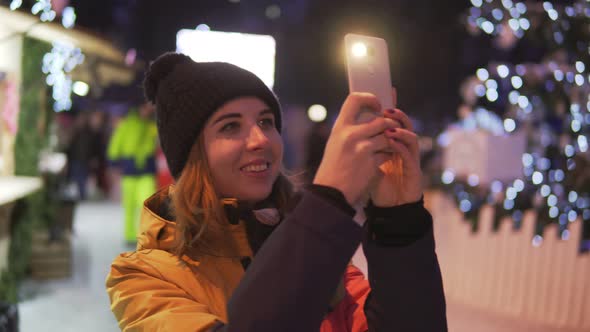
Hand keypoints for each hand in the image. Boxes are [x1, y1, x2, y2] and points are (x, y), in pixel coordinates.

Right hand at [313, 93, 398, 206]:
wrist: (331, 192)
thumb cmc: (333, 168)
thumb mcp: (336, 144)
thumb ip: (350, 130)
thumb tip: (370, 118)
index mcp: (339, 127)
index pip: (355, 99)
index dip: (369, 98)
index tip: (377, 104)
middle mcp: (350, 134)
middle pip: (381, 119)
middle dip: (391, 124)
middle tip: (393, 128)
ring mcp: (362, 148)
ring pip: (388, 135)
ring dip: (392, 140)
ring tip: (390, 144)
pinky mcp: (371, 162)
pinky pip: (388, 152)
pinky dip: (390, 154)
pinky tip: (387, 158)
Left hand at [370, 88, 422, 206]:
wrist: (391, 209)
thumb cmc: (381, 186)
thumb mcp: (369, 163)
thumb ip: (365, 148)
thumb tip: (350, 131)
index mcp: (394, 145)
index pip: (393, 122)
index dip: (391, 108)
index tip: (384, 94)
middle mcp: (404, 149)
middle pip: (405, 125)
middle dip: (396, 114)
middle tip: (385, 108)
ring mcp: (410, 159)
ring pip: (411, 137)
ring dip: (400, 128)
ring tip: (389, 123)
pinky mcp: (414, 171)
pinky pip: (409, 155)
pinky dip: (401, 146)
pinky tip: (392, 141)